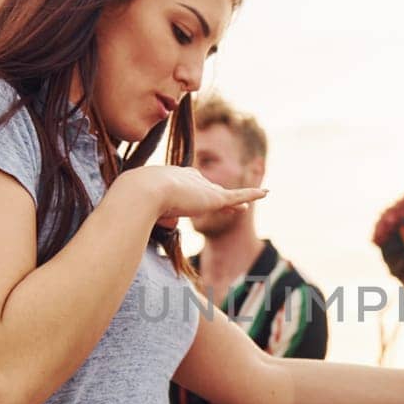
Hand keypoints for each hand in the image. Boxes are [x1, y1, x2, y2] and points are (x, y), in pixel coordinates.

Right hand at [125, 165, 264, 229]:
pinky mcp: (214, 197)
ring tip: (253, 198)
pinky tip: (265, 193)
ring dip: (239, 198)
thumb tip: (159, 225)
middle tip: (229, 200)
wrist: (143, 192)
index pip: (189, 184)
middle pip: (209, 188)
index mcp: (172, 177)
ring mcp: (202, 187)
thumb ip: (154, 216)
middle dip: (218, 195)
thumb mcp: (146, 209)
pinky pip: (238, 194)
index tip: (201, 193)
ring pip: (225, 194)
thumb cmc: (137, 201)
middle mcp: (189, 178)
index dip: (197, 190)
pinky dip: (252, 194)